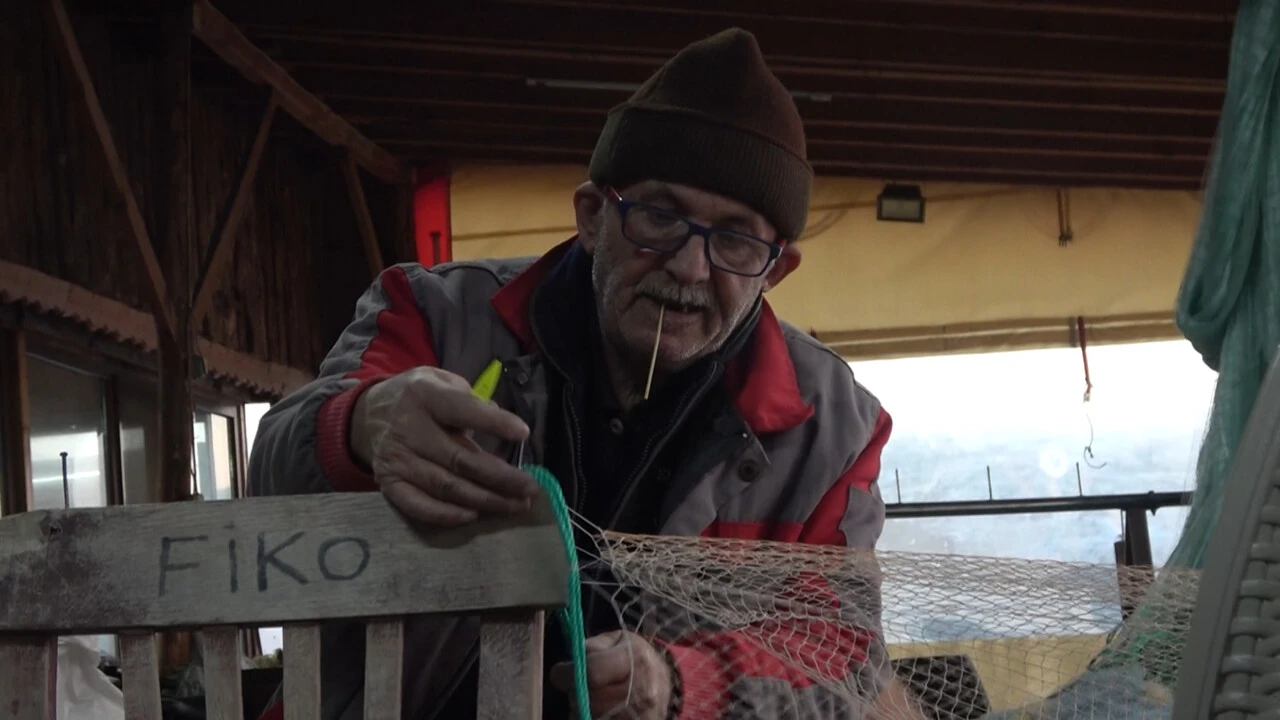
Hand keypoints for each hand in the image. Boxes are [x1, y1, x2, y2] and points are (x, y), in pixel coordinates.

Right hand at [351, 366, 538, 525]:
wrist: (368, 414)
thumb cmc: (418, 397)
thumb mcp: (441, 380)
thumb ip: (469, 397)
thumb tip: (499, 416)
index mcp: (424, 396)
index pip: (462, 410)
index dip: (494, 423)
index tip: (524, 434)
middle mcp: (408, 429)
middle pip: (461, 459)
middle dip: (501, 477)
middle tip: (530, 488)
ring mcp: (398, 460)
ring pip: (447, 487)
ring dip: (485, 500)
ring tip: (516, 505)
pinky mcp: (390, 483)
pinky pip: (418, 505)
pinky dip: (445, 515)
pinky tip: (473, 515)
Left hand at [549, 631, 674, 718]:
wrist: (664, 684)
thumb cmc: (635, 658)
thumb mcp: (618, 640)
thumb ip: (594, 646)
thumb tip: (574, 662)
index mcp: (637, 660)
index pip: (592, 672)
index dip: (568, 672)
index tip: (561, 671)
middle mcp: (642, 692)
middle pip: (588, 698)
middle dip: (575, 691)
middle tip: (579, 684)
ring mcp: (640, 717)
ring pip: (589, 715)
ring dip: (583, 708)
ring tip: (593, 697)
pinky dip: (591, 717)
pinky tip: (598, 710)